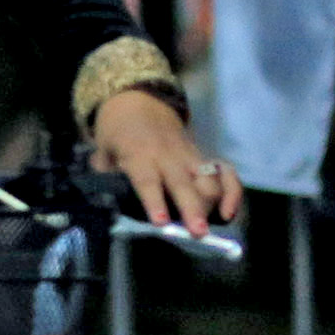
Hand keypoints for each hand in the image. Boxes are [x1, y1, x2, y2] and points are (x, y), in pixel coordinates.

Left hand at [90, 87, 239, 235]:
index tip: (162, 222)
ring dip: (213, 203)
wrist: (139, 102)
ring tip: (213, 225)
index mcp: (139, 154)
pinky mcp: (203, 156)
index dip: (155, 201)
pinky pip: (224, 172)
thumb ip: (105, 176)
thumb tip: (107, 201)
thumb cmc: (118, 132)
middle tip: (199, 232)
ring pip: (209, 179)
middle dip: (193, 209)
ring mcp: (189, 155)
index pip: (147, 180)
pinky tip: (229, 211)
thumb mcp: (102, 151)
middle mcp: (168, 156)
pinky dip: (232, 190)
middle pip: (184, 184)